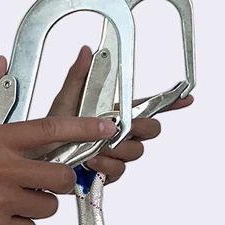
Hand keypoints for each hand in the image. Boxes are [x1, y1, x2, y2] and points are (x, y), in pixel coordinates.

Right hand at [0, 56, 118, 224]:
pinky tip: (0, 217)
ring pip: (47, 206)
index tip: (108, 128)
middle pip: (61, 177)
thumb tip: (1, 62)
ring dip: (38, 205)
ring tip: (14, 200)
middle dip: (61, 180)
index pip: (51, 130)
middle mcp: (1, 170)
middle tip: (46, 181)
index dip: (85, 128)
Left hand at [49, 45, 193, 183]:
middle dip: (141, 128)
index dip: (170, 102)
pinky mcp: (106, 174)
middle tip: (123, 128)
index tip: (186, 98)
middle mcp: (118, 134)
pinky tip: (91, 161)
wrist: (38, 157)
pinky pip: (118, 170)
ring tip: (94, 148)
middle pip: (149, 131)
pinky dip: (105, 165)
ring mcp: (115, 155)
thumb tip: (86, 51)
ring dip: (116, 149)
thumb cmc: (51, 129)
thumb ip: (78, 76)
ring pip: (135, 152)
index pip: (148, 106)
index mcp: (114, 113)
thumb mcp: (64, 99)